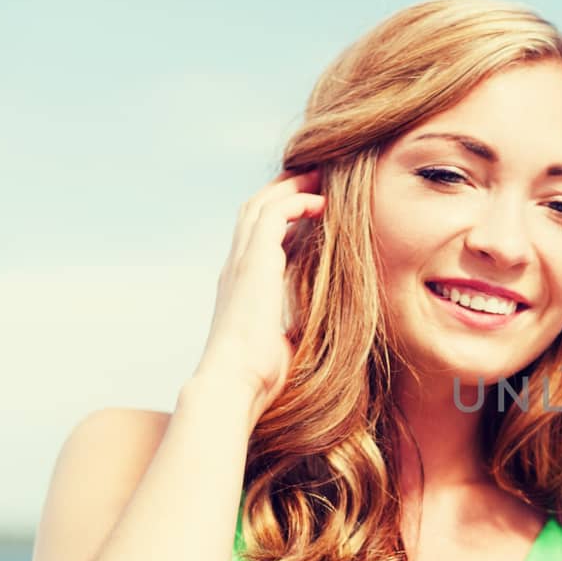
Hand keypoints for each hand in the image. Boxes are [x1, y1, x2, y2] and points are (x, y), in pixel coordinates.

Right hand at [193, 170, 324, 424]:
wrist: (236, 383)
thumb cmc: (262, 376)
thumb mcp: (285, 341)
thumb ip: (298, 323)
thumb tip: (326, 328)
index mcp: (241, 285)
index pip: (257, 237)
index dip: (281, 218)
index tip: (309, 207)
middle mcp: (236, 268)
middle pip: (254, 211)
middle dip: (282, 190)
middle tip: (313, 178)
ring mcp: (240, 263)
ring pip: (260, 205)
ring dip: (290, 188)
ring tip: (318, 177)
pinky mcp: (253, 263)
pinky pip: (272, 216)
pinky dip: (295, 203)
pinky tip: (320, 203)